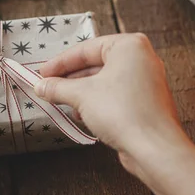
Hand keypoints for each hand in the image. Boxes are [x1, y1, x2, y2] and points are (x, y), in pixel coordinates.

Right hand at [35, 34, 184, 171]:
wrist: (154, 148)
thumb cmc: (122, 112)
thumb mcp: (82, 95)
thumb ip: (58, 87)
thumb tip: (41, 86)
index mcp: (130, 46)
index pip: (86, 48)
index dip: (60, 62)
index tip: (42, 73)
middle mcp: (142, 60)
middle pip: (96, 64)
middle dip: (71, 78)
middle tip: (49, 87)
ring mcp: (146, 82)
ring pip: (106, 82)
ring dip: (82, 93)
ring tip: (62, 102)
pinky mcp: (146, 103)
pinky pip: (116, 96)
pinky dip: (98, 103)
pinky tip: (83, 115)